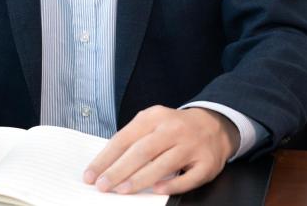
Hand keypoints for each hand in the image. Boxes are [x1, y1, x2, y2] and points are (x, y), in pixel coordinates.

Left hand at [83, 106, 238, 195]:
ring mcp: (191, 146)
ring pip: (163, 164)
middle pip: (142, 151)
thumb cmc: (175, 128)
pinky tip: (157, 190)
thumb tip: (106, 164)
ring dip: (140, 179)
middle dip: (118, 170)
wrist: (215, 125)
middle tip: (103, 186)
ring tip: (122, 190)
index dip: (106, 158)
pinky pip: (188, 177)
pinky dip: (172, 184)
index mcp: (155, 117)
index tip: (91, 174)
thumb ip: (134, 139)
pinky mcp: (206, 163)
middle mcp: (173, 129)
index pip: (124, 138)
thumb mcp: (154, 123)